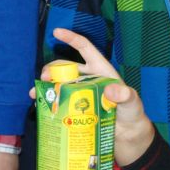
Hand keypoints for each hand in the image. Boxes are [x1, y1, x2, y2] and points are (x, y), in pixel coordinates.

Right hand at [42, 30, 153, 165]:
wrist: (128, 137)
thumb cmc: (132, 115)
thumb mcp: (132, 103)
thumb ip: (125, 96)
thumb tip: (112, 90)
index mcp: (101, 70)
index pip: (85, 49)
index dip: (71, 38)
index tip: (56, 32)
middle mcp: (89, 79)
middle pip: (66, 67)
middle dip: (52, 69)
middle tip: (44, 78)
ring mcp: (81, 93)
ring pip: (60, 84)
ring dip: (47, 86)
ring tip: (36, 93)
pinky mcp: (76, 108)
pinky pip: (60, 101)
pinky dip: (49, 101)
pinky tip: (40, 106)